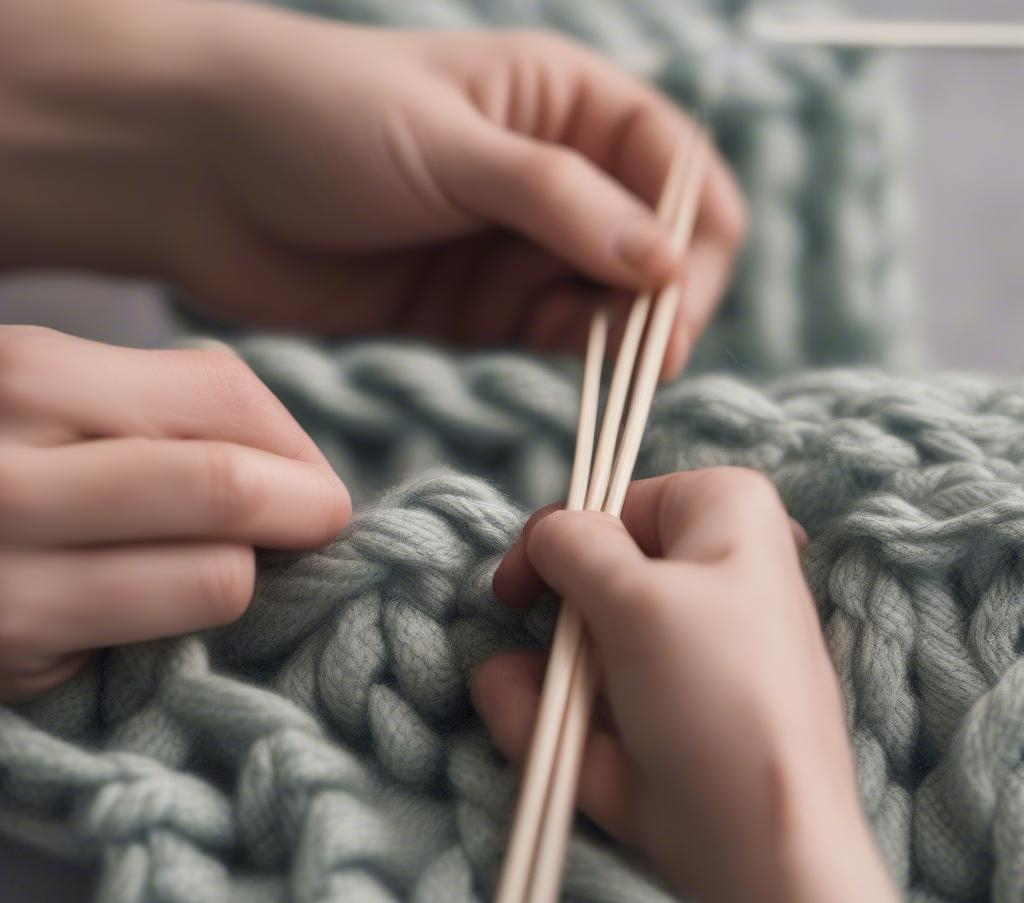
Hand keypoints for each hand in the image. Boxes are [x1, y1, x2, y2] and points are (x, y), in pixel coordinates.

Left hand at [0, 2, 744, 376]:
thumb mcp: (454, 145)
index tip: (680, 297)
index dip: (696, 234)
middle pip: (655, 244)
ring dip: (625, 334)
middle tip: (657, 351)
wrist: (197, 174)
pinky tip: (577, 366)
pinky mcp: (476, 308)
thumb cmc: (319, 118)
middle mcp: (554, 176)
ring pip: (609, 299)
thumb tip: (667, 263)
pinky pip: (552, 334)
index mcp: (565, 102)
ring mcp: (515, 246)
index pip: (678, 168)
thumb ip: (564, 203)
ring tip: (616, 364)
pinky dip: (576, 353)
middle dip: (666, 296)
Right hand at [0, 327, 349, 699]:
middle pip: (229, 483)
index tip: (309, 479)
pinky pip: (161, 644)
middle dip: (304, 510)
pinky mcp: (11, 657)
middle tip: (316, 525)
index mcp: (27, 374)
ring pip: (218, 576)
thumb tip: (304, 471)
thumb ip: (165, 412)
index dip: (295, 444)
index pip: (227, 396)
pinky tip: (145, 610)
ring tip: (220, 564)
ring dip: (244, 573)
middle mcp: (7, 470)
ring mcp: (4, 573)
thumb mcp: (49, 399)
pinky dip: (181, 627)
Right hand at [474, 470, 944, 902]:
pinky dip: (558, 715)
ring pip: (591, 645)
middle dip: (555, 616)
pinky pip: (598, 700)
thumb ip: (572, 543)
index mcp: (727, 517)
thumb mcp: (634, 595)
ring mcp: (692, 652)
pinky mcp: (669, 716)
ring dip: (544, 674)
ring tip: (517, 699)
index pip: (622, 500)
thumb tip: (546, 533)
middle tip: (532, 643)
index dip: (563, 534)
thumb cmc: (712, 689)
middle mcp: (718, 575)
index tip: (521, 579)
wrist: (762, 838)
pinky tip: (535, 733)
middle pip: (601, 575)